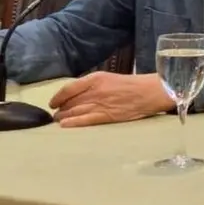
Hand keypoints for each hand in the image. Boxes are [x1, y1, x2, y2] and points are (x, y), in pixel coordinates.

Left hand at [48, 72, 174, 127]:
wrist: (150, 92)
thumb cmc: (132, 84)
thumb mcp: (110, 78)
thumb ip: (93, 85)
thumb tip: (76, 95)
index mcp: (96, 78)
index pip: (69, 88)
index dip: (57, 97)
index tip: (52, 103)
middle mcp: (95, 91)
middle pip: (70, 101)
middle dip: (61, 109)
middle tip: (57, 114)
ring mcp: (100, 104)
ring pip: (75, 111)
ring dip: (64, 117)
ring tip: (59, 120)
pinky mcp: (106, 116)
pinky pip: (85, 120)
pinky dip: (73, 123)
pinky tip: (65, 125)